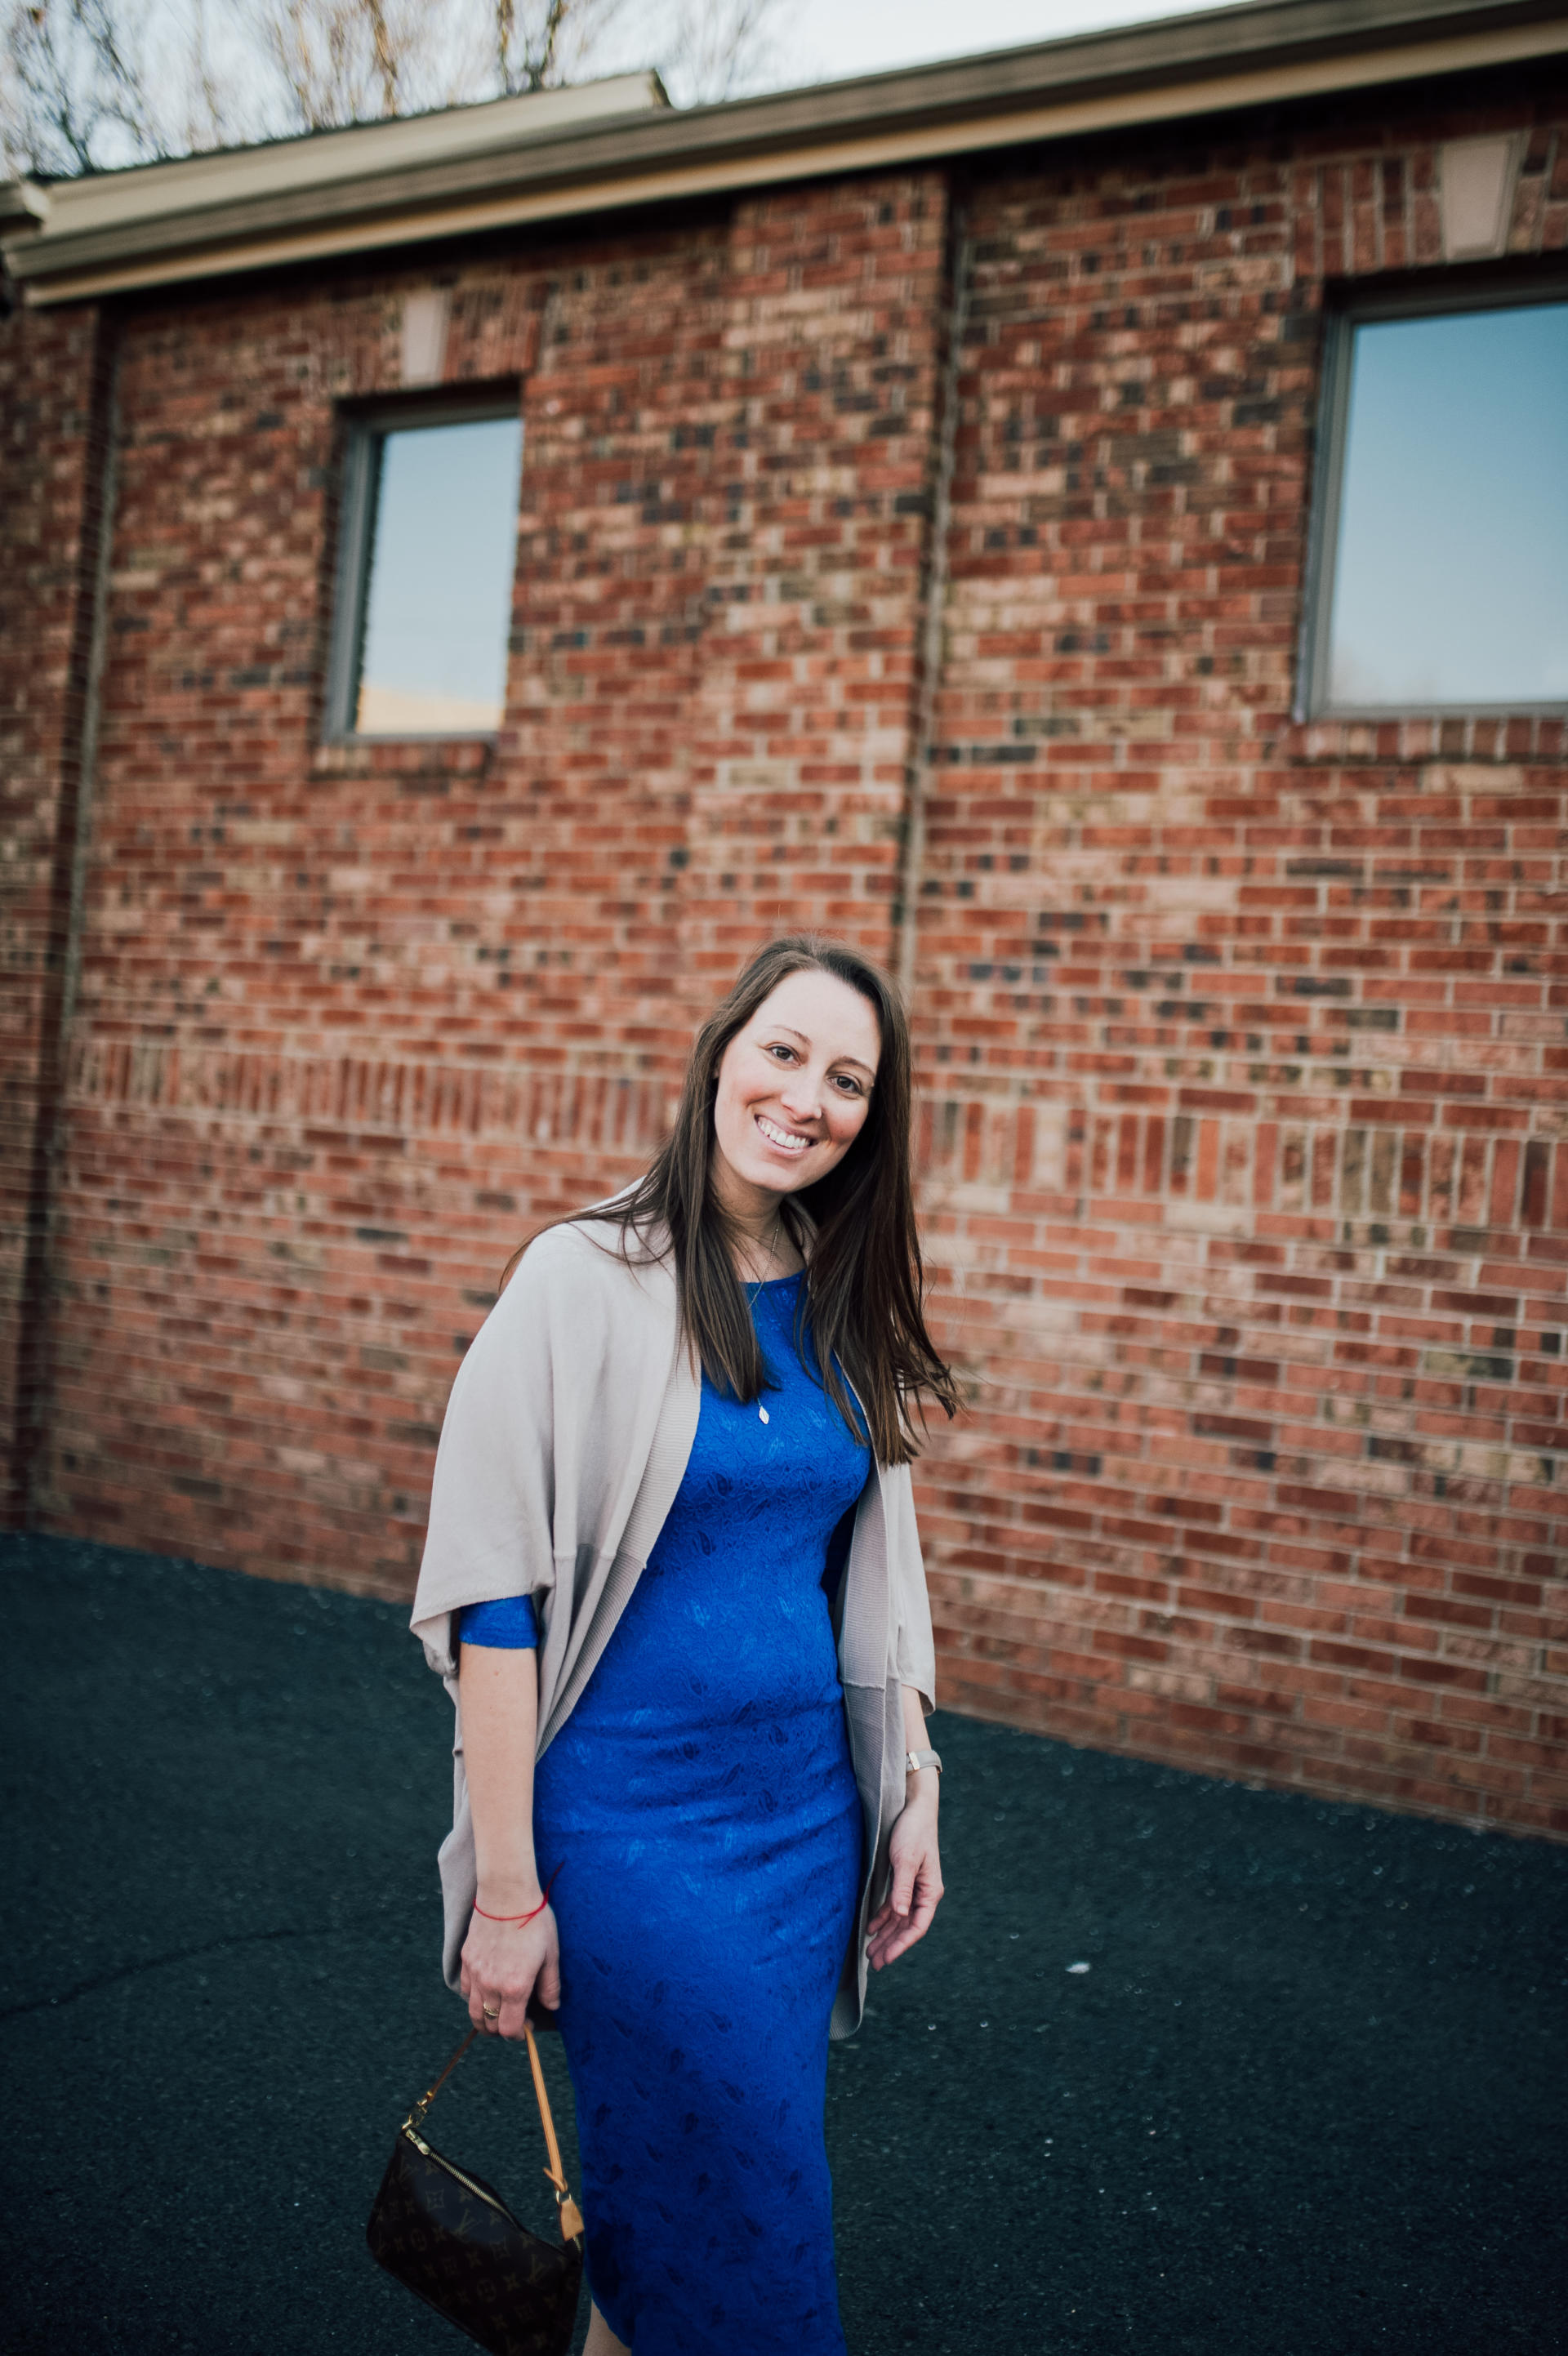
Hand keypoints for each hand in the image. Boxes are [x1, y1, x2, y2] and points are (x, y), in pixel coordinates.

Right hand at [459, 1898, 560, 2038]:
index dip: (518, 2034)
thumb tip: (552, 2006)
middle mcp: (491, 1985)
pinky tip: (486, 1991)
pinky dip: (474, 1997)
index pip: (510, 2028)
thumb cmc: (534, 1920)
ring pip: (473, 2011)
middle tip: (513, 2022)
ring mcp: (476, 1973)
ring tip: (496, 2014)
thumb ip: (550, 1985)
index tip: (526, 2026)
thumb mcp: (550, 1953)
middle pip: (489, 2025)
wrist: (507, 1893)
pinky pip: (466, 1989)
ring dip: (484, 2019)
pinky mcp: (466, 1959)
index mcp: (515, 1987)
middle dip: (501, 2030)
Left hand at [865, 1786, 942, 1971]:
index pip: (917, 1926)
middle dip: (892, 1946)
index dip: (902, 1945)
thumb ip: (902, 1888)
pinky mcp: (904, 1879)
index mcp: (930, 1891)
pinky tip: (871, 1928)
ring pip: (899, 1919)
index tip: (886, 1959)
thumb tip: (900, 1914)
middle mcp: (923, 1893)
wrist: (915, 1807)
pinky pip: (894, 1906)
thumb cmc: (913, 1831)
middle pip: (907, 1927)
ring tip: (870, 1952)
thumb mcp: (905, 1859)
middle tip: (874, 1964)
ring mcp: (913, 1887)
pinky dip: (883, 1918)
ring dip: (886, 1935)